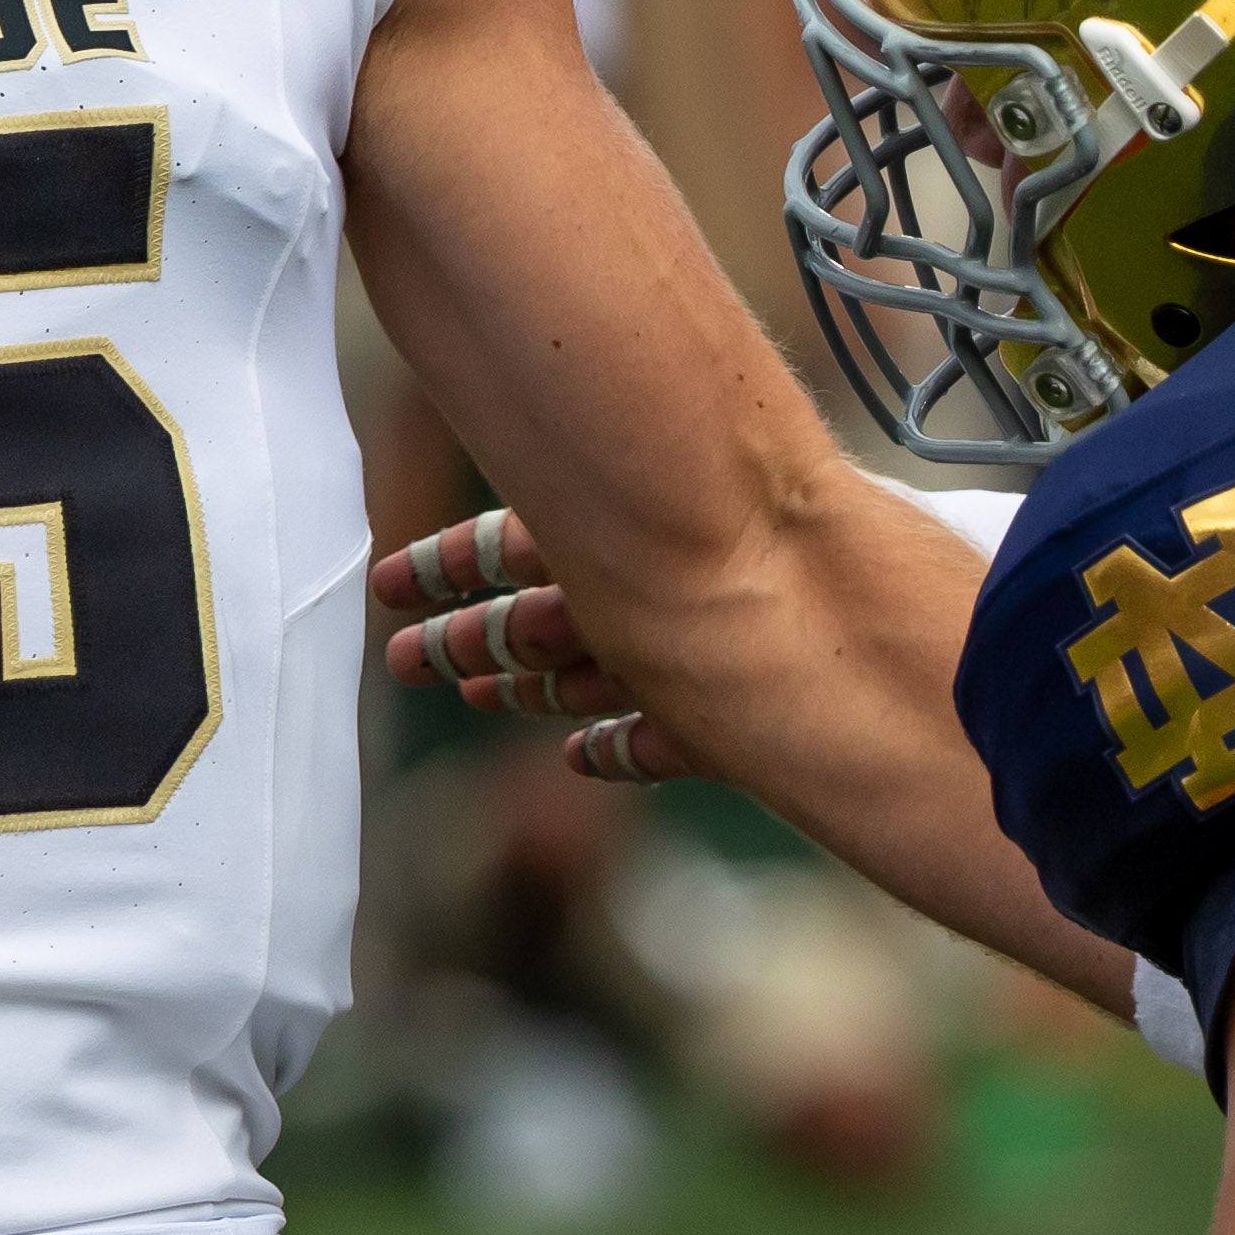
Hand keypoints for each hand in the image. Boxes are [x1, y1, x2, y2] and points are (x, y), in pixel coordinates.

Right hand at [372, 503, 701, 785]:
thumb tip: (472, 478)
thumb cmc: (717, 571)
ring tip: (471, 696)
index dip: (443, 565)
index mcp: (613, 536)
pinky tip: (575, 756)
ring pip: (591, 677)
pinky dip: (609, 749)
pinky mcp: (716, 734)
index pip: (506, 547)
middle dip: (465, 639)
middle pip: (540, 622)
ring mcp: (690, 663)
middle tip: (398, 663)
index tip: (384, 587)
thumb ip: (530, 529)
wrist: (850, 669)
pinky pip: (649, 745)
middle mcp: (650, 595)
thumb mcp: (590, 531)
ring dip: (528, 687)